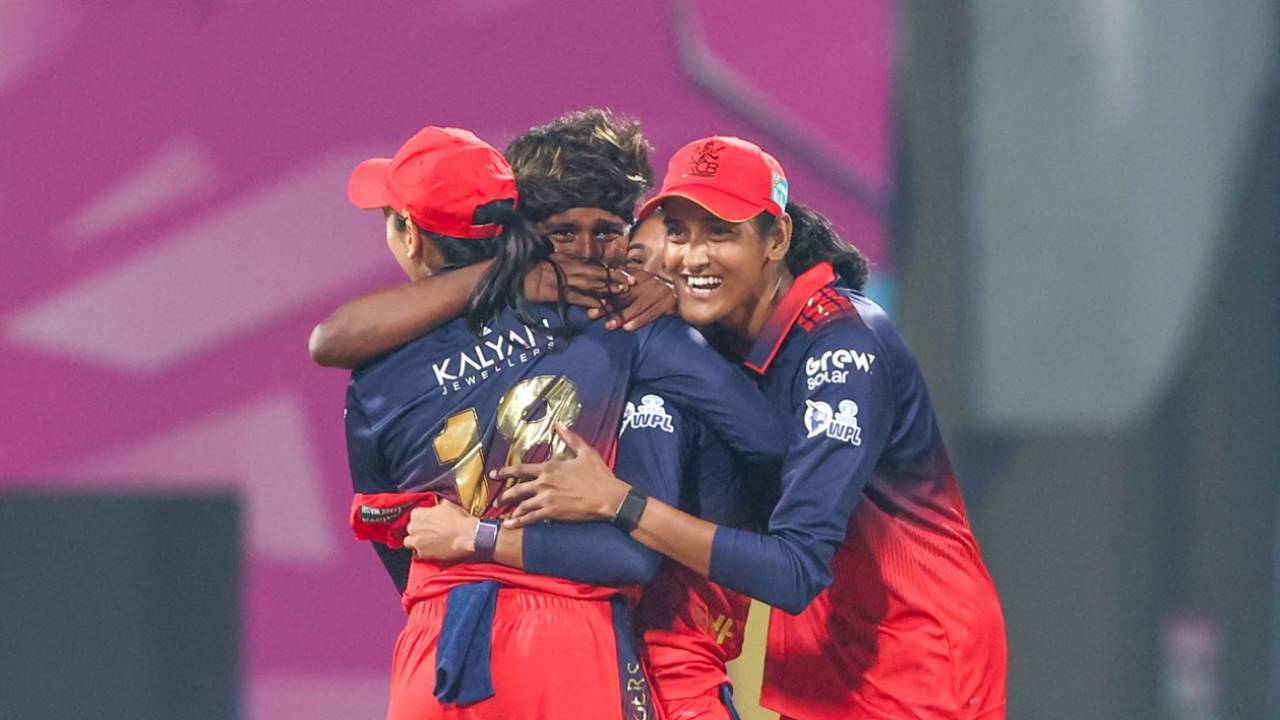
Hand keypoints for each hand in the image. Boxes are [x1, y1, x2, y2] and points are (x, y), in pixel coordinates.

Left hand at [403, 500, 478, 561]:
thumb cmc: (459, 520)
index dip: (423, 518)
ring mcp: (417, 541)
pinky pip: (417, 554)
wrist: (467, 536)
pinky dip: (423, 552)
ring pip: (409, 542)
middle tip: (429, 531)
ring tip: (427, 542)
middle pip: (411, 528)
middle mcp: (414, 527)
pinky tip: (431, 550)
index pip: (414, 515)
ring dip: (416, 541)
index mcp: (418, 513)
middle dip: (418, 530)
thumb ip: (437, 506)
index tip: (428, 520)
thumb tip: (438, 506)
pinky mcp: (422, 554)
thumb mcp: (448, 505)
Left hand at [493, 423, 630, 527]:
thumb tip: (559, 424)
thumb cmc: (599, 474)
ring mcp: (546, 499)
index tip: (494, 474)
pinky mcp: (552, 513)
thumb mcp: (586, 451)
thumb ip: (570, 438)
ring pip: (521, 506)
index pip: (521, 468)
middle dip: (504, 495)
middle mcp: (544, 483)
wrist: (608, 497)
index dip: (505, 471)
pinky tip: (510, 526)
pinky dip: (519, 522)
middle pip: (516, 489)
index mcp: (550, 468)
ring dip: (510, 511)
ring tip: (504, 516)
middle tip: (496, 500)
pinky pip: (530, 518)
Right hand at [525, 254, 631, 307]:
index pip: (593, 265)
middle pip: (597, 272)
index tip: (624, 273)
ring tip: (622, 291)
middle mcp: (568, 267)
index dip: (610, 270)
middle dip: (615, 277)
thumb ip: (562, 264)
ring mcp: (564, 279)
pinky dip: (591, 300)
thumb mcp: (546, 262)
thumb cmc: (527, 269)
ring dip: (608, 287)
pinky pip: (578, 297)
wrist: (513, 276)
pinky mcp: (558, 292)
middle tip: (632, 281)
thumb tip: (574, 268)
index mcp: (566, 259)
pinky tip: (602, 305)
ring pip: (591, 283)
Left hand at [590, 270, 676, 330]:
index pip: (618, 286)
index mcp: (639, 276)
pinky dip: (640, 321)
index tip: (592, 301)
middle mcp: (648, 283)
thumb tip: (603, 284)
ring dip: (622, 317)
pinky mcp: (666, 305)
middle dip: (608, 306)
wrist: (684, 284)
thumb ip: (624, 282)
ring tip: (610, 325)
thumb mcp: (641, 279)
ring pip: (637, 307)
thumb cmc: (658, 283)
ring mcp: (658, 294)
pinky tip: (629, 327)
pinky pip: (651, 314)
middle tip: (593, 314)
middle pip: (624, 296)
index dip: (604, 294)